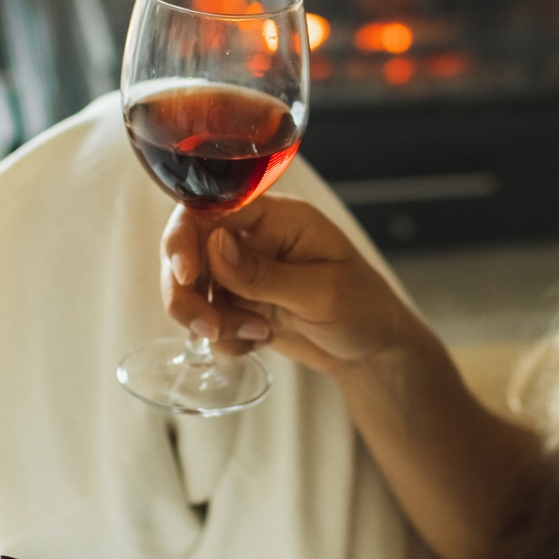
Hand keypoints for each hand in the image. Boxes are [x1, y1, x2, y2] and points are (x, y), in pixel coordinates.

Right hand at [161, 195, 415, 374]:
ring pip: (193, 289)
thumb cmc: (363, 308)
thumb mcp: (321, 292)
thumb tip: (214, 244)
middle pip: (189, 249)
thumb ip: (265, 273)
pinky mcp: (241, 304)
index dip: (186, 238)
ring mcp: (243, 272)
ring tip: (255, 334)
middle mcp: (253, 239)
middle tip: (209, 328)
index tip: (185, 276)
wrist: (373, 349)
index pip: (212, 209)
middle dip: (186, 292)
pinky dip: (225, 337)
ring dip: (211, 320)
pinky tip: (259, 342)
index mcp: (276, 218)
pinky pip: (209, 318)